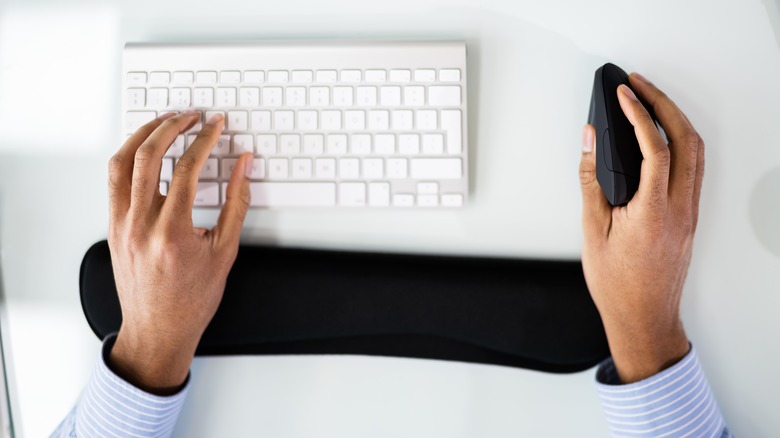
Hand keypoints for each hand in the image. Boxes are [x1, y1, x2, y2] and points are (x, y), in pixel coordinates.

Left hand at [106, 111, 252, 393]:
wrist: (158, 330)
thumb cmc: (192, 299)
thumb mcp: (225, 252)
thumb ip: (237, 204)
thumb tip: (243, 167)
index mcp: (172, 233)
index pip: (188, 168)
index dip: (205, 139)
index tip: (216, 125)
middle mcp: (140, 225)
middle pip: (149, 156)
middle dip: (172, 126)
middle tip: (192, 117)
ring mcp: (121, 225)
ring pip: (122, 162)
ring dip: (144, 135)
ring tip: (165, 123)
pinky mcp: (112, 227)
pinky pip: (114, 180)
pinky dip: (129, 157)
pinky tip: (145, 150)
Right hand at [579, 73, 703, 382]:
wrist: (644, 316)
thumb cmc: (618, 284)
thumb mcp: (592, 230)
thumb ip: (590, 180)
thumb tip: (589, 142)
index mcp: (653, 212)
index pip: (655, 148)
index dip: (638, 114)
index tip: (624, 94)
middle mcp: (680, 208)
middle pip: (686, 140)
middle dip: (663, 104)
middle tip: (639, 86)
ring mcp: (690, 212)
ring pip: (696, 151)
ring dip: (675, 120)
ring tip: (651, 102)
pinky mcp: (691, 216)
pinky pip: (695, 167)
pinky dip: (682, 141)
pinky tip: (664, 136)